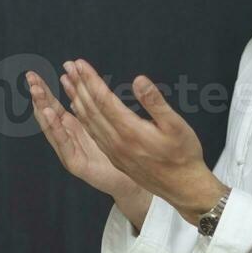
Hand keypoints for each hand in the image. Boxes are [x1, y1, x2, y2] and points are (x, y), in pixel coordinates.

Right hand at [25, 68, 139, 200]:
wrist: (128, 179)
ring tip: (36, 92)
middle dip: (39, 95)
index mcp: (72, 127)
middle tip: (30, 77)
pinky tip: (49, 113)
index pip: (53, 105)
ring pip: (53, 127)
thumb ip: (88, 105)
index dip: (43, 90)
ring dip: (43, 109)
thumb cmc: (117, 151)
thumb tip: (77, 82)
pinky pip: (64, 144)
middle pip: (49, 114)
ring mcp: (68, 152)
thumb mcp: (101, 123)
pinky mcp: (75, 164)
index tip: (32, 74)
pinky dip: (56, 128)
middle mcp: (67, 139)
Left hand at [55, 58, 227, 224]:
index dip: (90, 80)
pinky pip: (93, 134)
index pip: (103, 100)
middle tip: (68, 66)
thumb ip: (155, 102)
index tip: (80, 64)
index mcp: (130, 131)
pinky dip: (83, 118)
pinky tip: (79, 108)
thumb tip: (139, 80)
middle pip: (91, 109)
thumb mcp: (177, 126)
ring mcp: (114, 152)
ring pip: (88, 122)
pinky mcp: (115, 158)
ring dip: (76, 100)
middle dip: (79, 85)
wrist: (183, 188)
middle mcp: (117, 142)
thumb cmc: (184, 155)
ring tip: (67, 82)